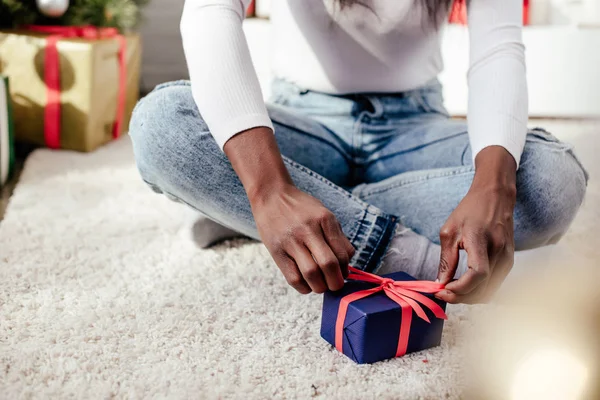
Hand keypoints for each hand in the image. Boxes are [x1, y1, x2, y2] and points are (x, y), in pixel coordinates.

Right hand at [251, 184, 354, 293]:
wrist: (271, 196)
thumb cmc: (302, 208)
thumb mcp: (323, 214)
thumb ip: (337, 237)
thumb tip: (347, 265)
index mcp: (324, 219)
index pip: (342, 253)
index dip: (346, 269)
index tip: (343, 274)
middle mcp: (308, 229)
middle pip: (328, 265)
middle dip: (336, 282)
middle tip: (335, 286)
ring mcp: (291, 240)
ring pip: (311, 274)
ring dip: (320, 287)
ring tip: (321, 285)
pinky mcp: (277, 251)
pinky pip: (293, 277)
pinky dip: (303, 287)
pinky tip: (307, 284)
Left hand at [435, 146, 517, 303]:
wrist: (495, 197)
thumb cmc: (469, 211)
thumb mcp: (449, 231)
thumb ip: (446, 259)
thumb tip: (441, 284)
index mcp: (481, 240)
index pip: (477, 274)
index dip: (460, 288)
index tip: (442, 291)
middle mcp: (499, 251)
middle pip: (484, 288)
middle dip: (461, 297)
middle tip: (442, 294)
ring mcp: (508, 258)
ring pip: (490, 291)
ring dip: (470, 297)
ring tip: (451, 290)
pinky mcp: (510, 262)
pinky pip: (495, 285)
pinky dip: (479, 290)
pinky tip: (464, 285)